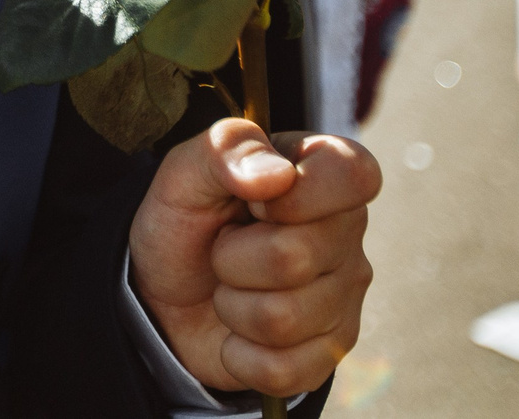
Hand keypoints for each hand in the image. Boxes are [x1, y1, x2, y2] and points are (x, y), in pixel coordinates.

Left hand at [130, 119, 378, 398]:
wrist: (165, 293)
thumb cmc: (185, 222)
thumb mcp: (184, 173)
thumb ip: (224, 150)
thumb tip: (275, 175)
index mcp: (324, 173)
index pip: (353, 176)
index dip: (295, 195)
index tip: (251, 202)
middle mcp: (348, 232)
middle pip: (294, 257)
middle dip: (231, 258)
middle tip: (223, 248)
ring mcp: (346, 295)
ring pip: (283, 318)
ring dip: (232, 306)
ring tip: (230, 287)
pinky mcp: (331, 351)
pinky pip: (283, 369)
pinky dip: (240, 354)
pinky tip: (239, 332)